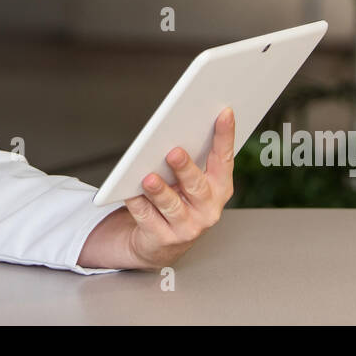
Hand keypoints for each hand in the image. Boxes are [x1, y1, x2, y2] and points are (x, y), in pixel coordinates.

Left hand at [78, 106, 235, 270]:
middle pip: (197, 186)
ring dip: (160, 191)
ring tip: (148, 178)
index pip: (224, 159)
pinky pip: (147, 218)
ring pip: (172, 206)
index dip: (225, 136)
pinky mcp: (164, 239)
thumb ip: (192, 159)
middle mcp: (207, 209)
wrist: (161, 242)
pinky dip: (138, 203)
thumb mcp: (190, 181)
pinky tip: (130, 193)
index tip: (224, 113)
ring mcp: (187, 227)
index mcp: (219, 188)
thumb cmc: (178, 201)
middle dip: (185, 169)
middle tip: (174, 152)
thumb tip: (177, 127)